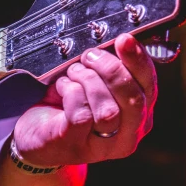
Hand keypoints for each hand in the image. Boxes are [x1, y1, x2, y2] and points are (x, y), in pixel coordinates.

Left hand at [14, 32, 157, 165]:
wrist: (36, 132)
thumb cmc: (70, 105)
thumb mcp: (97, 83)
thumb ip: (113, 68)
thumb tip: (121, 42)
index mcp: (140, 117)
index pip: (149, 87)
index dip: (139, 61)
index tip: (125, 40)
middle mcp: (127, 136)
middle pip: (134, 100)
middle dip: (112, 70)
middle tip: (91, 56)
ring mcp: (103, 146)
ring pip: (108, 110)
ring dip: (88, 81)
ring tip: (74, 72)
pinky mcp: (77, 145)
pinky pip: (82, 115)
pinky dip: (71, 92)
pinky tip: (63, 87)